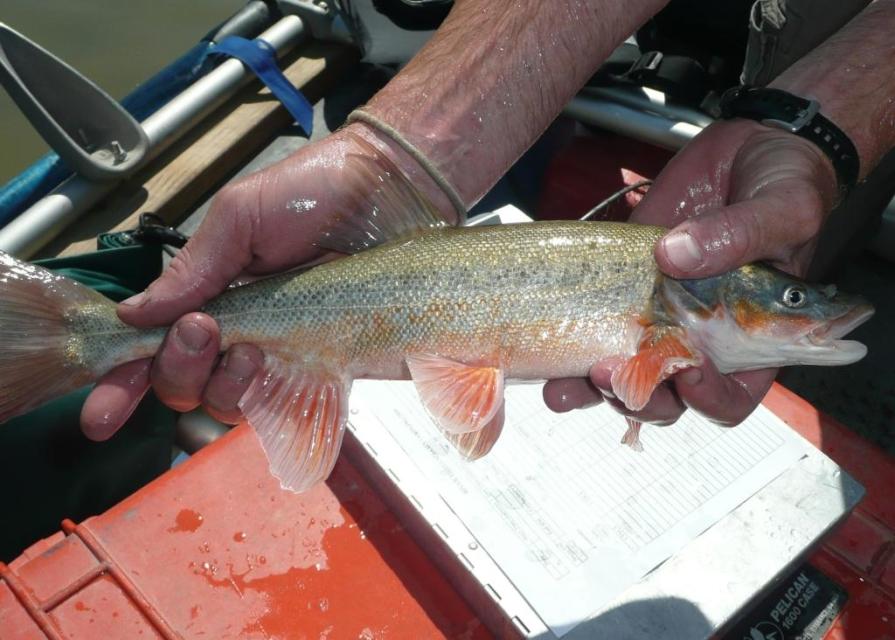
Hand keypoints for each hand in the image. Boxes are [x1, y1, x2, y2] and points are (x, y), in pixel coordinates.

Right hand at [80, 125, 452, 439]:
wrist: (390, 192)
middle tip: (199, 329)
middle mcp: (239, 332)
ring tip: (247, 346)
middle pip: (182, 384)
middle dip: (175, 368)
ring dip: (220, 383)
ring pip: (226, 403)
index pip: (154, 347)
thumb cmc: (315, 192)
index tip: (102, 411)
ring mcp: (282, 355)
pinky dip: (268, 401)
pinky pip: (285, 408)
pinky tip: (272, 367)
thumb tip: (135, 314)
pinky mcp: (327, 368)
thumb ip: (193, 267)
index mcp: (210, 296)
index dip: (122, 382)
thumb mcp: (243, 216)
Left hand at [545, 118, 837, 425]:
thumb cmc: (784, 185)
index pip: (730, 396)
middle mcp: (701, 339)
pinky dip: (566, 355)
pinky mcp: (621, 292)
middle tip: (610, 373)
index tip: (686, 373)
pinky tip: (544, 363)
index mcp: (752, 339)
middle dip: (637, 397)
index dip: (708, 399)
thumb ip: (740, 235)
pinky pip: (591, 333)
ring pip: (623, 377)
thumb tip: (677, 256)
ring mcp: (657, 317)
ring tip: (564, 386)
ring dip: (591, 389)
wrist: (742, 151)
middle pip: (669, 398)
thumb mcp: (782, 207)